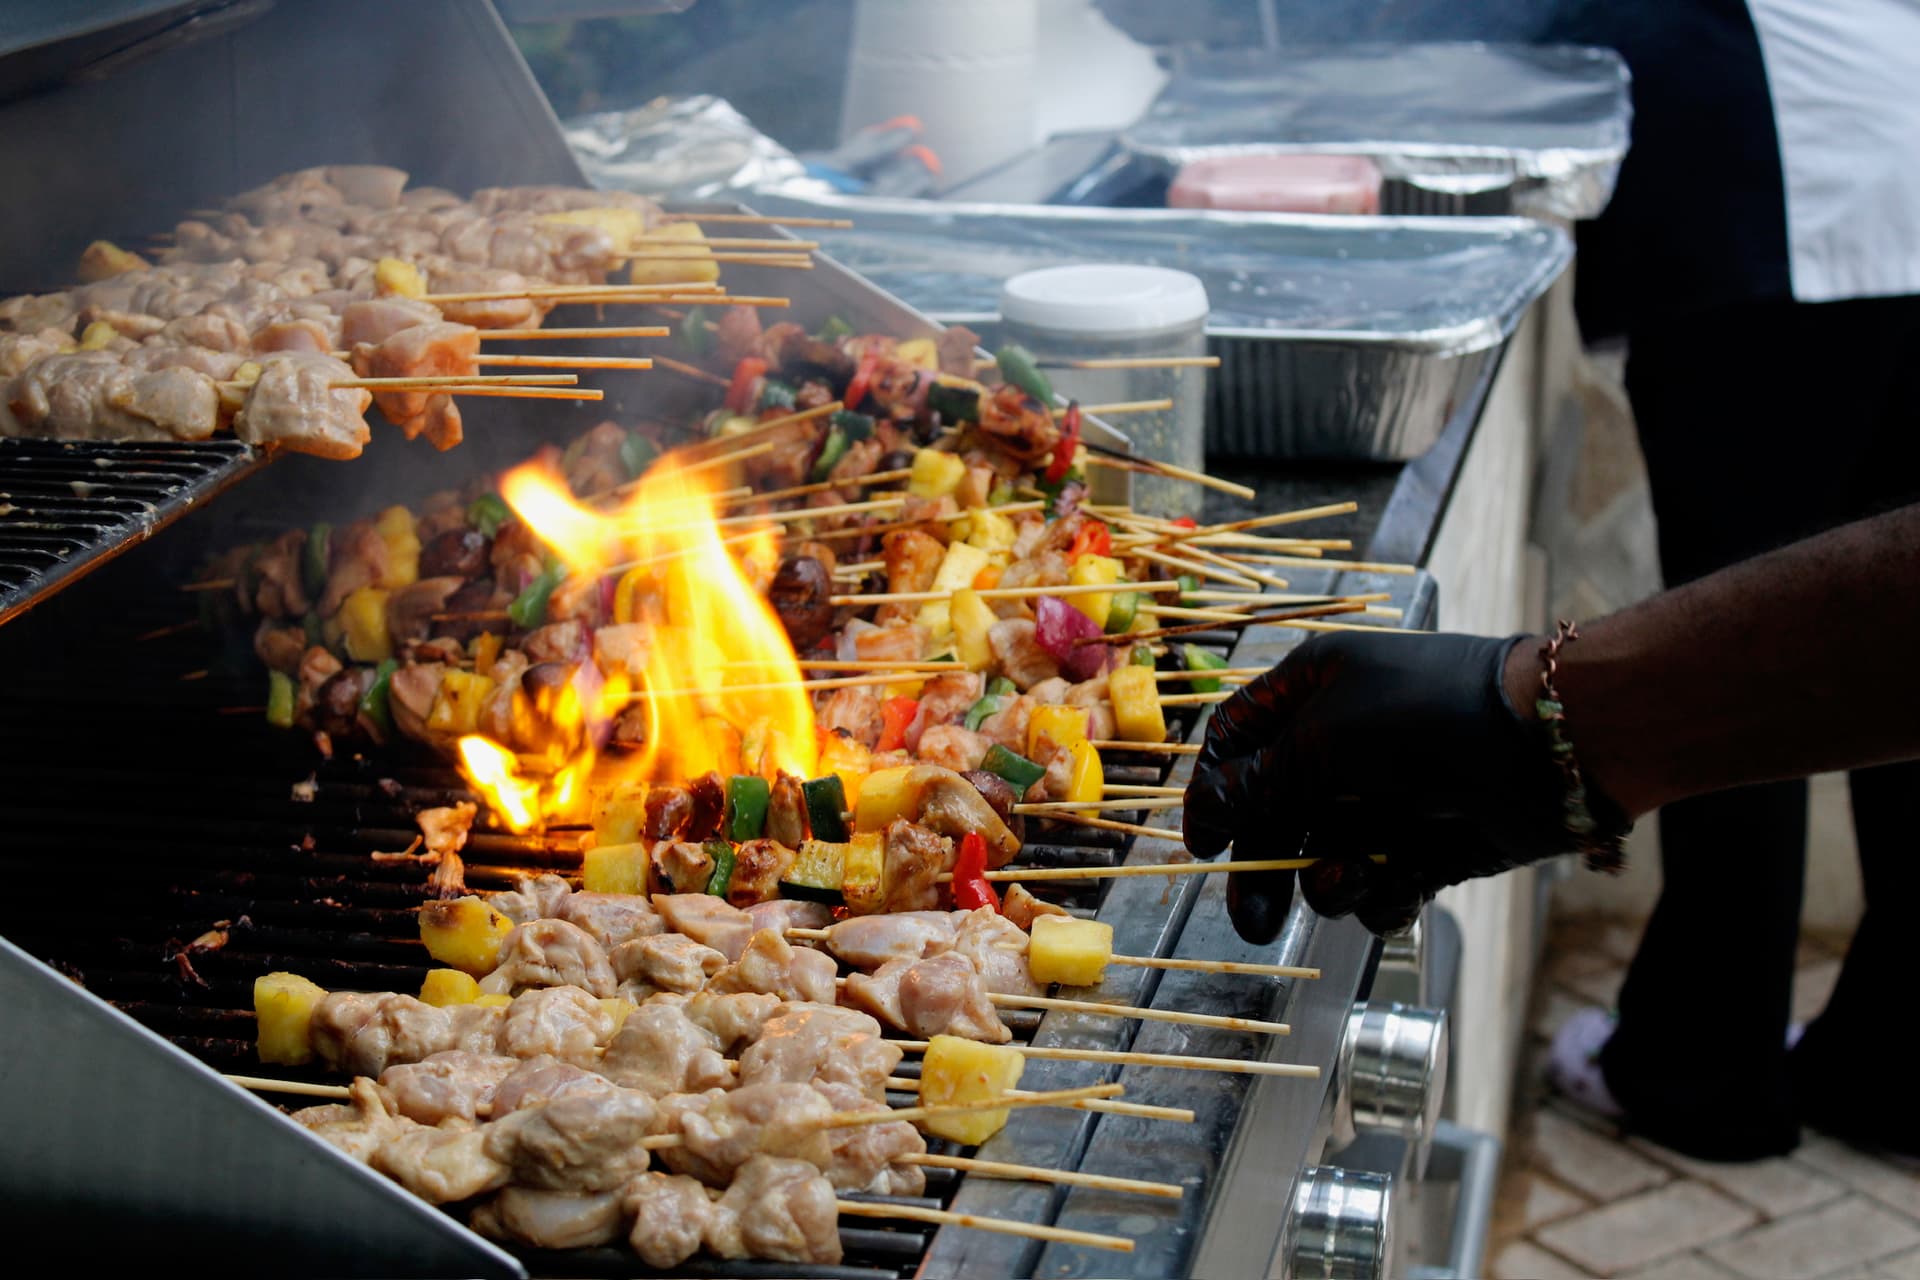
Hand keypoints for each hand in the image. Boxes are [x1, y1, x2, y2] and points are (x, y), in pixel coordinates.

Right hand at [1184, 631, 1615, 939]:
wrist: (1549, 746)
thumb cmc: (1426, 718)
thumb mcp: (1323, 741)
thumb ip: (1256, 784)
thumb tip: (1203, 815)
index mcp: (1313, 691)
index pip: (1239, 741)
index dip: (1215, 793)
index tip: (1204, 846)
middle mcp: (1344, 744)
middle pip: (1276, 815)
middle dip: (1266, 867)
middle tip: (1255, 922)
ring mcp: (1387, 798)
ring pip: (1325, 858)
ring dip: (1331, 880)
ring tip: (1352, 878)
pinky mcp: (1427, 847)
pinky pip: (1381, 885)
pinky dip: (1384, 894)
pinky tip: (1398, 884)